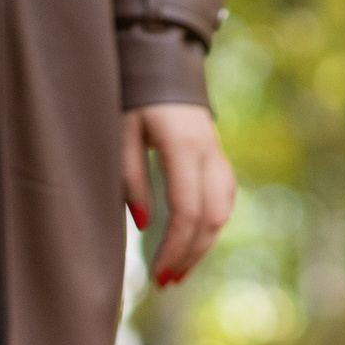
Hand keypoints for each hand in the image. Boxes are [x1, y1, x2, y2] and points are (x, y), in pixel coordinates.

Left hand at [123, 103, 235, 289]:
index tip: (158, 273)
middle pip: (211, 218)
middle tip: (168, 282)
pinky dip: (209, 227)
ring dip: (202, 246)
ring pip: (223, 213)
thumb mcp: (121, 132)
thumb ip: (131, 178)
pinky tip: (192, 244)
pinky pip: (223, 202)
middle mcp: (209, 154)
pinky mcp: (219, 160)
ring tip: (179, 271)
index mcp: (184, 146)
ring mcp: (219, 156)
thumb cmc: (134, 96)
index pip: (187, 210)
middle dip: (191, 255)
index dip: (175, 247)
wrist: (163, 61)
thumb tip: (145, 225)